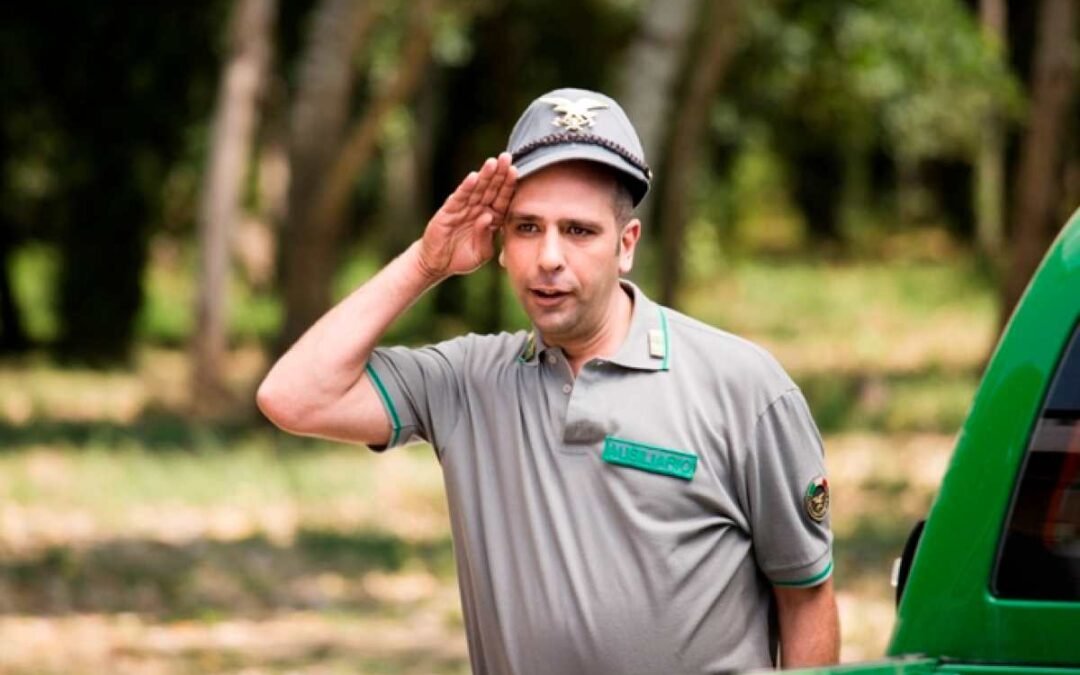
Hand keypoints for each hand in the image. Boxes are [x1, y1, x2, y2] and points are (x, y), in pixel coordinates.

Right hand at [417, 152, 515, 278]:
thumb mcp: (481, 253)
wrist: (438, 264)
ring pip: (476, 189)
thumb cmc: (462, 257)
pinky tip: (473, 178)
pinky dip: (466, 188)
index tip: (516, 171)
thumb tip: (487, 218)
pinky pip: (459, 198)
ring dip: (484, 175)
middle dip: (499, 173)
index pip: (502, 199)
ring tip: (492, 162)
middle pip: (491, 188)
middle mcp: (478, 209)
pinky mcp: (449, 211)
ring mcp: (463, 209)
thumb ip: (487, 238)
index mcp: (491, 218)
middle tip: (507, 157)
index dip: (508, 185)